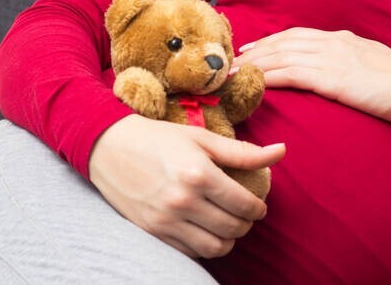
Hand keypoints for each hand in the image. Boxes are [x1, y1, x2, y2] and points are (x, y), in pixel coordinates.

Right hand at [88, 115, 285, 258]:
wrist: (108, 147)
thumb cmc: (158, 138)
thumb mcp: (201, 138)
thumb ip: (243, 152)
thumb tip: (281, 151)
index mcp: (199, 174)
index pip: (245, 205)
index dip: (258, 208)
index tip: (258, 204)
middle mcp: (184, 201)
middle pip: (233, 229)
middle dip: (247, 223)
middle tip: (245, 213)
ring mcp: (166, 220)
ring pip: (215, 247)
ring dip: (228, 239)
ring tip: (228, 223)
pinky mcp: (153, 232)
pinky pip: (190, 251)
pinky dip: (204, 245)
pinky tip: (205, 229)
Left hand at [236, 28, 390, 128]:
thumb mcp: (376, 61)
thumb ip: (356, 59)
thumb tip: (348, 66)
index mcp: (342, 39)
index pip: (298, 36)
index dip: (273, 41)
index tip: (255, 48)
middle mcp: (331, 43)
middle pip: (282, 43)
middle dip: (255, 51)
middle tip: (233, 59)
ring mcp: (329, 58)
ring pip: (280, 56)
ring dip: (253, 64)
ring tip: (232, 73)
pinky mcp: (329, 78)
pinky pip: (289, 74)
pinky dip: (266, 77)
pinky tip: (252, 83)